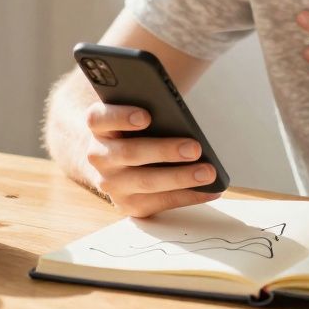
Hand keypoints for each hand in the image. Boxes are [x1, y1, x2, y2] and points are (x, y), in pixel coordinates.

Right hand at [81, 103, 222, 216]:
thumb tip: (179, 111)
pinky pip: (161, 202)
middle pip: (130, 153)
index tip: (147, 116)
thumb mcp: (130, 112)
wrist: (109, 160)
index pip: (100, 118)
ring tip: (208, 172)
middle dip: (165, 151)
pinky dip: (188, 196)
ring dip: (181, 177)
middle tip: (194, 148)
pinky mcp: (127, 204)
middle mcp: (98, 155)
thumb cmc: (130, 129)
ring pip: (146, 181)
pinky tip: (210, 190)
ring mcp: (111, 183)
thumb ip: (148, 104)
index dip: (121, 117)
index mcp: (98, 126)